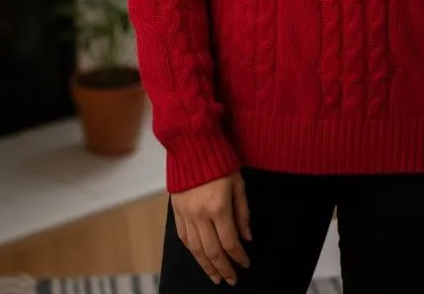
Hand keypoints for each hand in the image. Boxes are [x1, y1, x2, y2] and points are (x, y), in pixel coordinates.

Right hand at [171, 171, 251, 285]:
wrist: (192, 144)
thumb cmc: (220, 160)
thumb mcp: (238, 183)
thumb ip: (242, 212)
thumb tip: (247, 237)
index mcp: (219, 207)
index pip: (230, 242)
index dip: (239, 256)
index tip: (245, 264)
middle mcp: (200, 215)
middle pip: (212, 251)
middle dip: (223, 268)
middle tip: (231, 279)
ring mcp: (186, 214)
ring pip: (196, 249)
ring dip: (206, 266)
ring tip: (215, 277)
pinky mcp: (176, 211)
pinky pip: (183, 237)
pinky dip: (192, 251)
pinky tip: (199, 257)